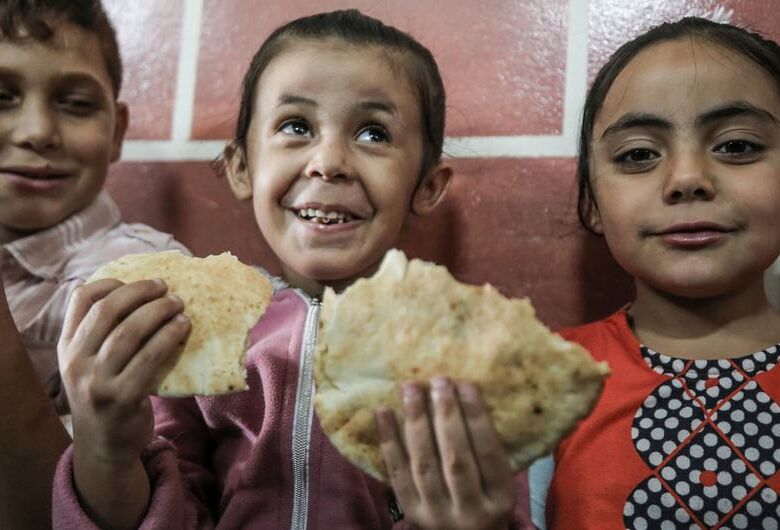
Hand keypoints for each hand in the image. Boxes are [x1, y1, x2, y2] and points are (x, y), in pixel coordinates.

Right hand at [58, 278, 189, 465]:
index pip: (80, 300)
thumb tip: (134, 291)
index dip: (110, 283)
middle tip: (165, 287)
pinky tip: (183, 328)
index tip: (135, 279)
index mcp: (66, 348)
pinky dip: (169, 337)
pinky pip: (149, 358)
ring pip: (129, 332)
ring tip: (179, 304)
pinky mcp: (122, 398)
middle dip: (140, 292)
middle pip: (108, 311)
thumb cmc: (105, 396)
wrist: (105, 446)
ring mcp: (97, 382)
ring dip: (158, 311)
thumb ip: (99, 334)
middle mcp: (76, 363)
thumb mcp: (89, 365)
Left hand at [377, 378, 514, 529]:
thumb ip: (490, 451)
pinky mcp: (411, 513)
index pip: (490, 455)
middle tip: (439, 381)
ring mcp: (437, 514)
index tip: (467, 384)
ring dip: (416, 422)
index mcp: (500, 500)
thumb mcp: (500, 486)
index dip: (477, 418)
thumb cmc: (485, 502)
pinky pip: (397, 474)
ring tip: (411, 389)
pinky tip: (383, 412)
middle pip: (456, 459)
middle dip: (447, 416)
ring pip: (425, 464)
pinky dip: (389, 441)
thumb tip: (471, 396)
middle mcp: (470, 510)